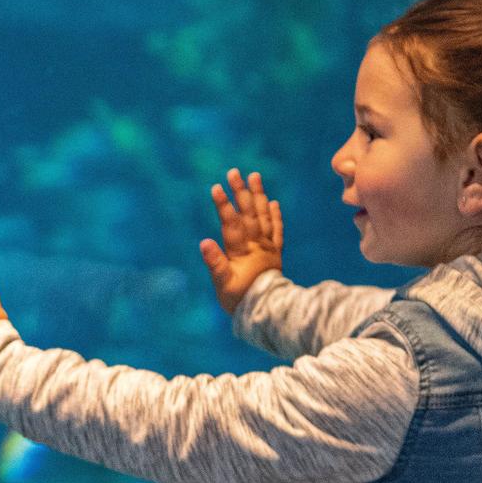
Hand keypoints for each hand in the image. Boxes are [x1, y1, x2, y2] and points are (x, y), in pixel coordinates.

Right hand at [201, 168, 282, 313]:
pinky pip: (277, 230)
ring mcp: (268, 247)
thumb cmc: (240, 299)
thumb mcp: (223, 284)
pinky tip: (272, 202)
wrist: (267, 310)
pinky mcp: (275, 253)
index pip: (231, 223)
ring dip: (258, 196)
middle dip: (240, 192)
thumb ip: (215, 263)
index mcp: (241, 251)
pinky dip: (275, 215)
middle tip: (234, 172)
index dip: (224, 205)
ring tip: (254, 176)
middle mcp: (256, 245)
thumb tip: (204, 242)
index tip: (216, 187)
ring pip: (263, 216)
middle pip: (248, 213)